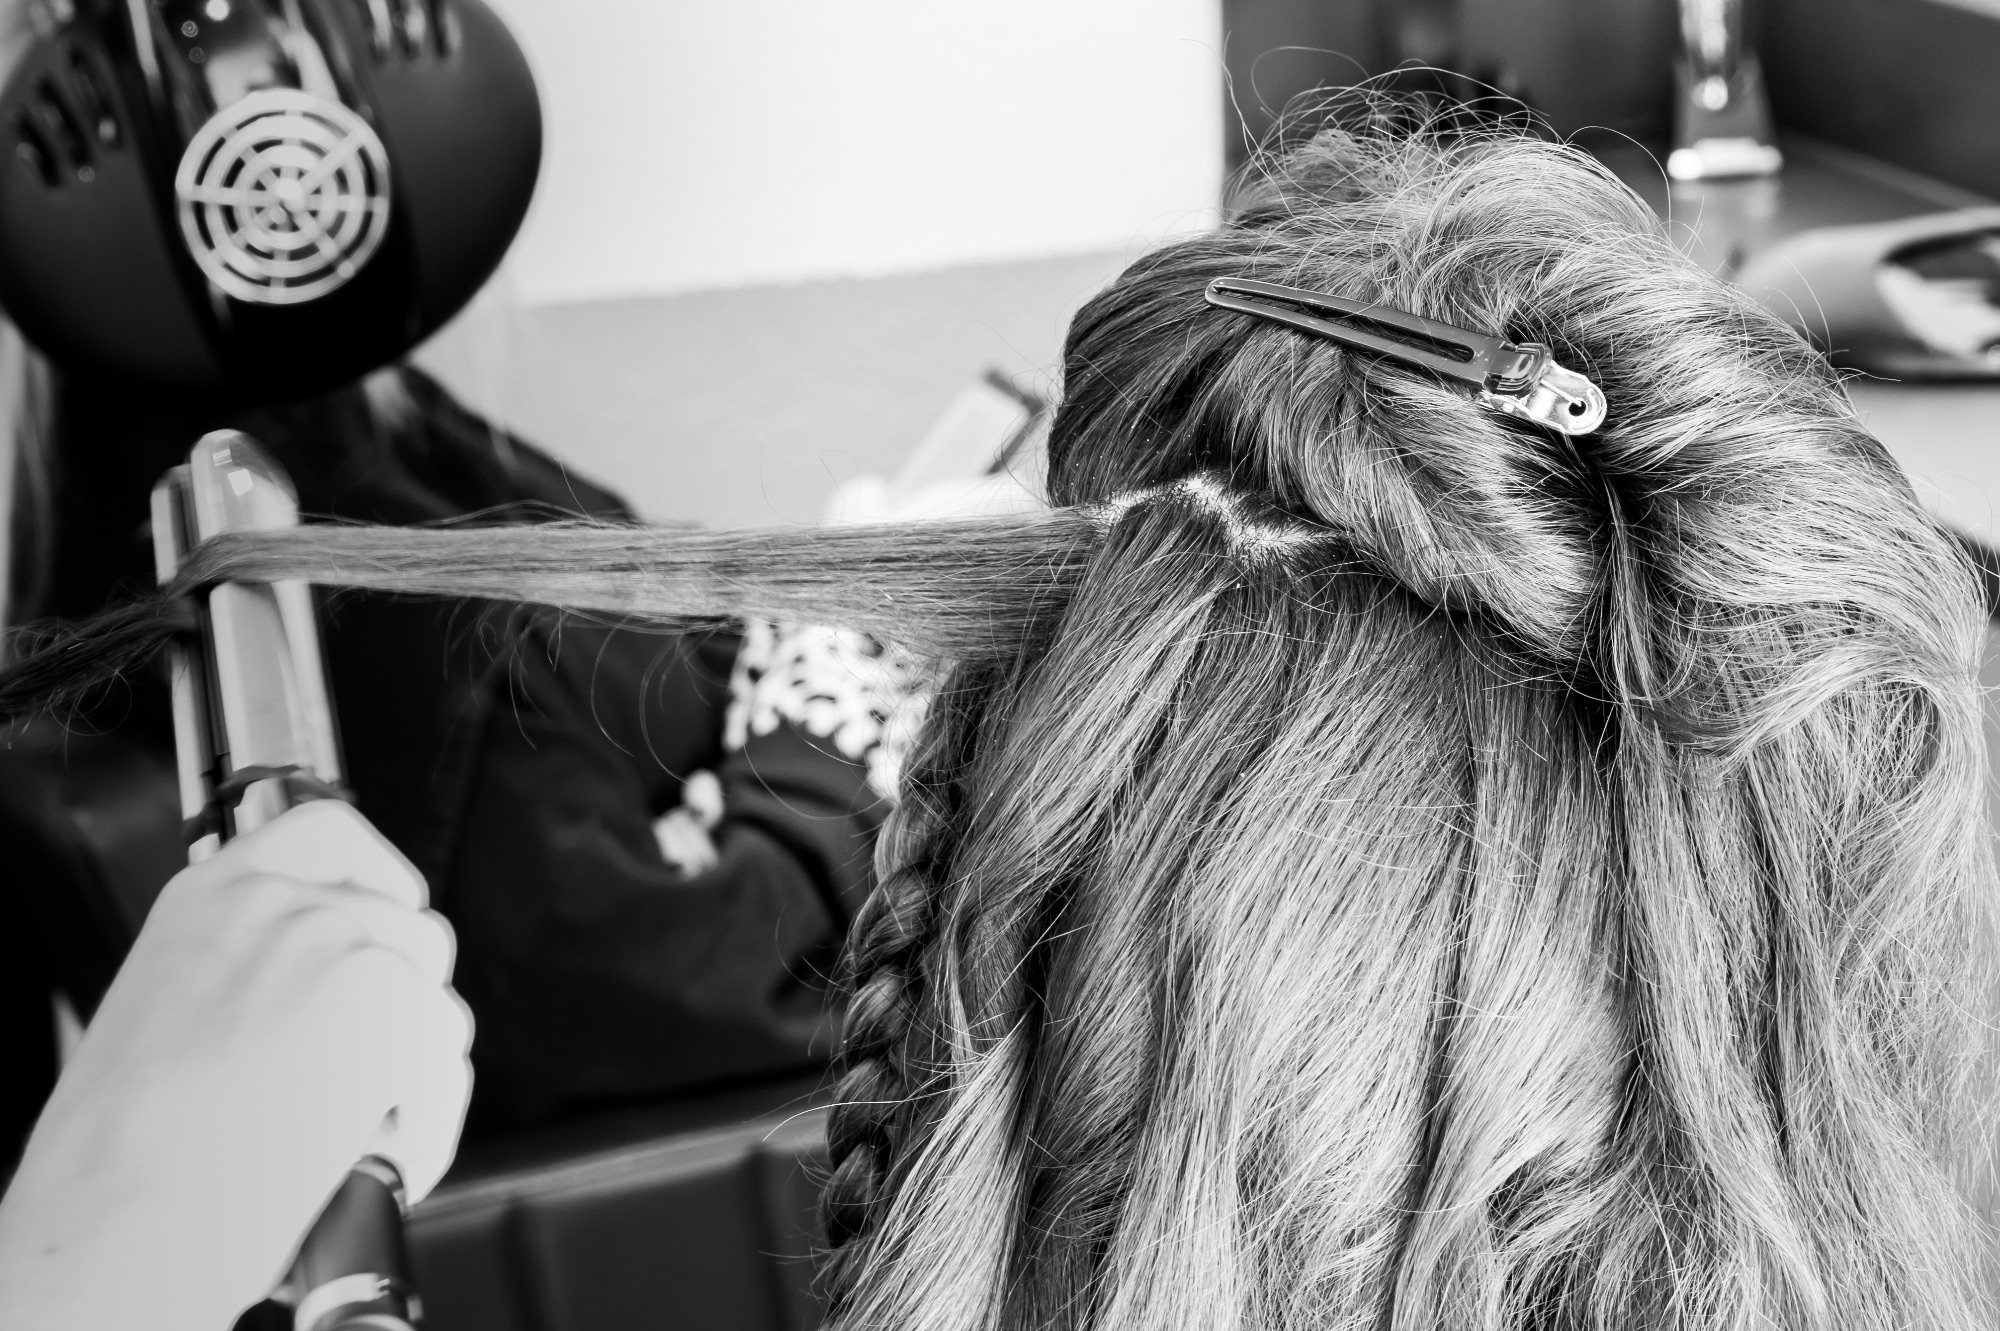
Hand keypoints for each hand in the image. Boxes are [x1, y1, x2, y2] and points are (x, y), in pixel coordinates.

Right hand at [0, 801, 472, 1330]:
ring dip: (416, 1061)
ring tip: (366, 1123)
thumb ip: (247, 972)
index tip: (391, 909)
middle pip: (407, 927)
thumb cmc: (123, 1144)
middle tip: (365, 1069)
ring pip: (435, 996)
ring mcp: (345, 944)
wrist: (123, 1207)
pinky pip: (446, 1062)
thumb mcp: (170, 1009)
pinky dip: (429, 1117)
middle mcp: (286, 903)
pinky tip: (383, 1151)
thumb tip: (312, 999)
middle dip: (401, 1001)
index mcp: (217, 895)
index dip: (377, 876)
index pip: (327, 834)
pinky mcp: (395, 1003)